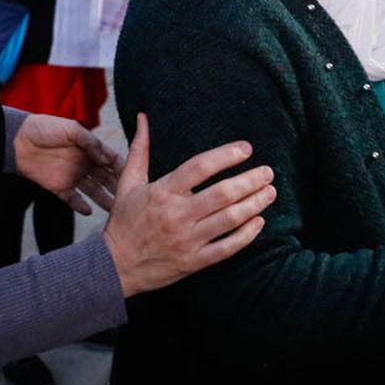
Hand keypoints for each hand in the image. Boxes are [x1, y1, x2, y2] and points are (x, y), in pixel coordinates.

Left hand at [13, 114, 124, 214]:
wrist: (18, 139)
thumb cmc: (44, 128)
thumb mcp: (71, 128)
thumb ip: (90, 142)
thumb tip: (105, 158)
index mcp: (90, 148)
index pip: (111, 160)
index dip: (122, 168)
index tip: (134, 177)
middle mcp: (84, 164)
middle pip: (105, 179)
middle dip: (117, 188)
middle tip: (129, 199)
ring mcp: (72, 176)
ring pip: (93, 191)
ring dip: (103, 199)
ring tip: (114, 209)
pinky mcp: (59, 187)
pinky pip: (73, 200)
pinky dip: (81, 206)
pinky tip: (90, 212)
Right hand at [102, 114, 276, 297]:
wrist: (114, 266)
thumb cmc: (124, 221)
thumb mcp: (128, 182)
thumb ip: (140, 149)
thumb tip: (142, 117)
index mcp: (162, 192)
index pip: (200, 167)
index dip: (226, 155)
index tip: (247, 149)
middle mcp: (176, 215)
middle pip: (222, 194)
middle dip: (250, 181)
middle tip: (268, 172)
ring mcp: (186, 240)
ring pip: (229, 220)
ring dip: (254, 204)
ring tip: (270, 192)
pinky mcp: (193, 262)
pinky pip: (226, 248)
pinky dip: (246, 235)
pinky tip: (259, 222)